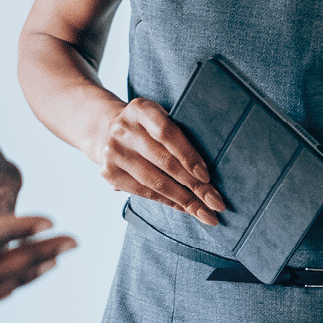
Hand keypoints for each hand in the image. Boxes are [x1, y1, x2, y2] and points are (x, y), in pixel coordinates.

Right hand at [94, 98, 224, 227]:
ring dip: (184, 200)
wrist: (106, 129)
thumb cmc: (147, 125)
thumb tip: (206, 168)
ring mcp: (113, 152)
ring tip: (205, 213)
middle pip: (164, 162)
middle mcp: (123, 130)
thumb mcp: (160, 116)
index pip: (167, 133)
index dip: (188, 155)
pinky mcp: (108, 173)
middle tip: (216, 202)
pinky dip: (168, 202)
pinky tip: (185, 208)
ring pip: (155, 182)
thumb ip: (179, 133)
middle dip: (194, 186)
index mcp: (140, 109)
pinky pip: (144, 192)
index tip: (207, 176)